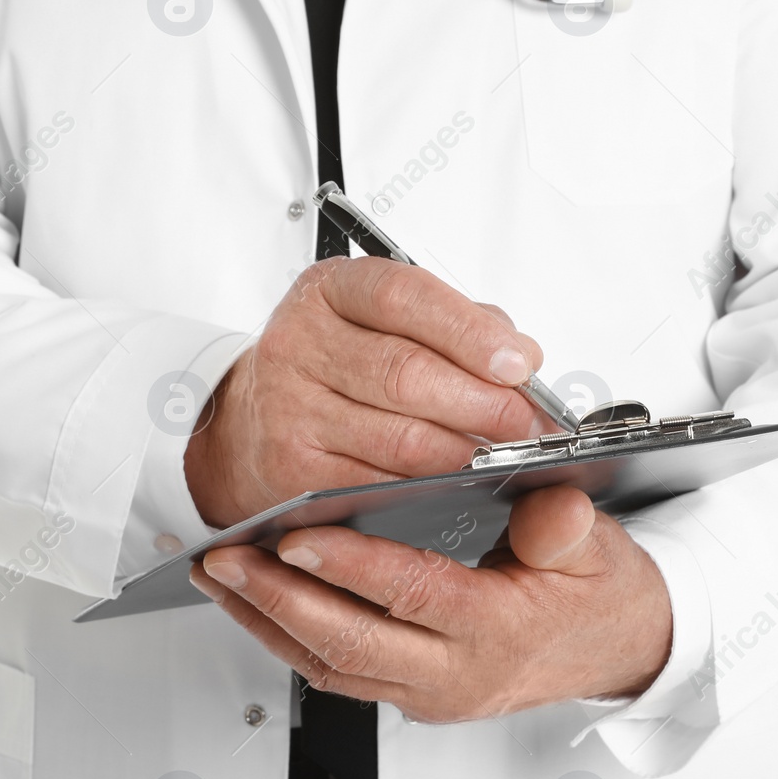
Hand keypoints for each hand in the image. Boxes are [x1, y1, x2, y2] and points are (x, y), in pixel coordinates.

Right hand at [184, 257, 546, 528]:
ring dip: (465, 451)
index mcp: (331, 290)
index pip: (403, 297)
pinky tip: (455, 483)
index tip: (517, 363)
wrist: (250, 422)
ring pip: (399, 438)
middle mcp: (300, 342)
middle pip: (406, 373)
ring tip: (502, 454)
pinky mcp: (291, 469)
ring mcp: (290, 408)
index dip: (468, 332)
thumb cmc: (334, 365)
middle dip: (482, 403)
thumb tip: (522, 356)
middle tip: (527, 423)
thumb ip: (458, 326)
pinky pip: (378, 486)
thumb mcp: (384, 321)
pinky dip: (429, 488)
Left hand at [188, 485, 672, 718]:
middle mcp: (457, 672)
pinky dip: (290, 640)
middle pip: (352, 643)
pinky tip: (259, 605)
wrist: (618, 649)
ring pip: (332, 666)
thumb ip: (568, 526)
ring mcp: (431, 692)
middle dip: (280, 600)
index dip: (351, 566)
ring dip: (269, 623)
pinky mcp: (414, 695)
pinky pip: (339, 674)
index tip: (297, 535)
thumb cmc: (599, 592)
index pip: (413, 594)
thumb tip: (549, 508)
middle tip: (229, 558)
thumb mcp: (600, 547)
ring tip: (223, 577)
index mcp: (499, 628)